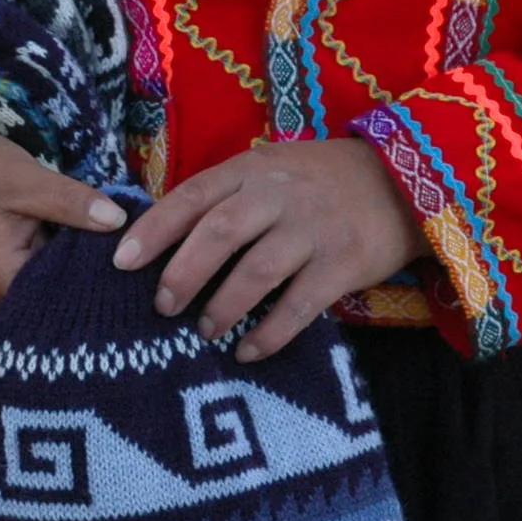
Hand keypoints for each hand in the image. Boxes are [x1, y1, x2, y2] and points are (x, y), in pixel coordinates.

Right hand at [0, 105, 123, 303]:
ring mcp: (1, 279)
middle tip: (139, 250)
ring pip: (55, 280)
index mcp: (4, 278)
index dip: (104, 278)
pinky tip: (93, 237)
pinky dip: (65, 254)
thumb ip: (72, 203)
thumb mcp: (26, 179)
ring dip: (82, 263)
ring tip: (126, 245)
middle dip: (97, 271)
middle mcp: (1, 291)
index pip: (68, 296)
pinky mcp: (5, 264)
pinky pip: (43, 268)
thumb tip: (121, 222)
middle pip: (63, 294)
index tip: (139, 258)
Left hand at [112, 139, 430, 362]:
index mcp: (253, 169)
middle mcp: (280, 194)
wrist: (401, 182)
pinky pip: (299, 304)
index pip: (193, 196)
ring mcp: (313, 228)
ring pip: (256, 271)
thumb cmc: (319, 182)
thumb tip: (166, 240)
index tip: (121, 262)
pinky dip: (269, 333)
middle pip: (219, 233)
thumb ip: (228, 197)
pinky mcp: (343, 262)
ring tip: (204, 331)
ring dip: (223, 307)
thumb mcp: (272, 170)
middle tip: (162, 306)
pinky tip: (247, 351)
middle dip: (183, 273)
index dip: (154, 229)